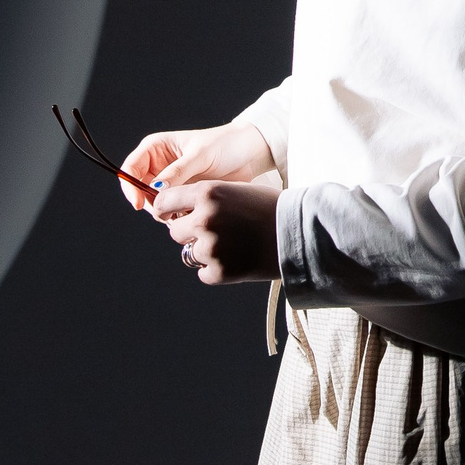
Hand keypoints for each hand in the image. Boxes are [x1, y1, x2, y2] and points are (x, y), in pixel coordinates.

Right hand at [117, 121, 274, 211]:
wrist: (249, 154)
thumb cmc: (224, 145)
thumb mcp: (199, 156)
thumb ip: (177, 173)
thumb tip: (156, 191)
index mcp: (156, 148)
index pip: (131, 169)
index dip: (130, 187)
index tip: (139, 203)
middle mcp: (159, 166)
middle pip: (140, 191)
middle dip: (151, 204)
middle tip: (169, 211)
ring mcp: (171, 182)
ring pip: (155, 204)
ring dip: (166, 212)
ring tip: (186, 210)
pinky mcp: (183, 196)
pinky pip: (171, 211)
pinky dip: (178, 216)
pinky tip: (193, 213)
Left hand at [150, 175, 280, 284]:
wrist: (299, 233)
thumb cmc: (271, 208)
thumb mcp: (235, 190)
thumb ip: (206, 200)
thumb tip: (179, 213)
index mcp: (206, 193)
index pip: (164, 203)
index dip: (167, 210)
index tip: (173, 215)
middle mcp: (204, 219)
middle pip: (175, 232)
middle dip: (190, 234)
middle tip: (215, 233)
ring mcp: (211, 247)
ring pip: (190, 254)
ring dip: (206, 252)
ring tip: (235, 245)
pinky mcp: (220, 271)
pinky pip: (205, 273)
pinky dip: (218, 270)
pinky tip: (239, 259)